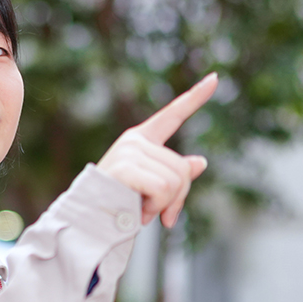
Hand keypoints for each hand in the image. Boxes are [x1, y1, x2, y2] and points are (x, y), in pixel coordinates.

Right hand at [97, 73, 216, 227]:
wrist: (88, 222)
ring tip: (140, 210)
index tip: (214, 78)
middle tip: (160, 215)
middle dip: (177, 198)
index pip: (172, 115)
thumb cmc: (118, 206)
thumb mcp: (153, 189)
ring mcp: (129, 151)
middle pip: (181, 168)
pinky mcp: (126, 167)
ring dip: (163, 205)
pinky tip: (137, 212)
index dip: (195, 97)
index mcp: (141, 140)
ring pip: (175, 181)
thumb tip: (201, 162)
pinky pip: (162, 189)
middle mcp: (135, 140)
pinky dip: (155, 208)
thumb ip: (176, 175)